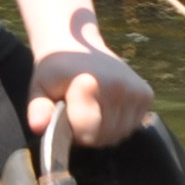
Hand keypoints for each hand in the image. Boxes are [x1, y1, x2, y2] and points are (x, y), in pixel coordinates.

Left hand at [28, 46, 155, 148]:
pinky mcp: (147, 94)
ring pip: (119, 136)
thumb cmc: (56, 70)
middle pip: (103, 138)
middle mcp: (119, 86)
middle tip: (77, 113)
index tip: (66, 114)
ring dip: (103, 132)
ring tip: (92, 110)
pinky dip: (118, 125)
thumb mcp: (39, 87)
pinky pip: (132, 127)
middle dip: (87, 134)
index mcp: (92, 83)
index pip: (87, 133)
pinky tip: (107, 108)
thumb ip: (38, 109)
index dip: (72, 132)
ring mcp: (136, 91)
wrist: (78, 45)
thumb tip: (38, 127)